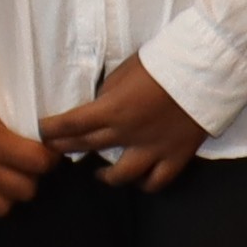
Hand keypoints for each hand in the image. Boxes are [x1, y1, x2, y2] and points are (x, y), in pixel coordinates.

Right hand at [0, 27, 48, 226]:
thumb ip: (21, 132)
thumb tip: (48, 144)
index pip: (40, 163)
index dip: (49, 157)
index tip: (47, 152)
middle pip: (26, 189)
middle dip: (30, 176)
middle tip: (24, 164)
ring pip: (4, 207)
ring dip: (7, 193)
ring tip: (3, 178)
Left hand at [36, 54, 202, 192]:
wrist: (205, 70)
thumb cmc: (162, 63)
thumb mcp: (123, 72)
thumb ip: (108, 95)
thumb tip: (99, 107)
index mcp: (111, 110)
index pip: (70, 124)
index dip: (51, 130)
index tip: (41, 132)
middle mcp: (126, 134)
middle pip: (87, 146)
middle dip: (65, 147)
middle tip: (53, 149)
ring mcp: (152, 149)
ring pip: (121, 175)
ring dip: (105, 176)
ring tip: (98, 173)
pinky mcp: (176, 156)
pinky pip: (157, 181)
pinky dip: (145, 184)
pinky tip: (138, 181)